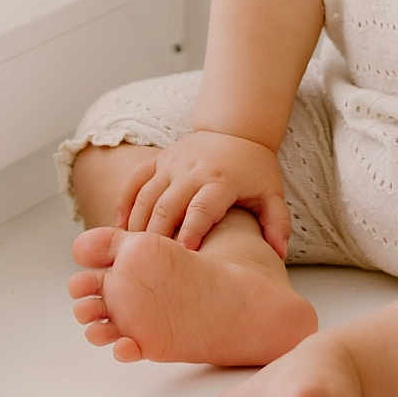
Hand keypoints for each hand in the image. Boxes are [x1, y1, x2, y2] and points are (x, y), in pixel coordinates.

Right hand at [115, 129, 290, 257]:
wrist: (236, 129)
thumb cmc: (254, 170)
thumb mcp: (272, 194)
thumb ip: (277, 223)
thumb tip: (278, 254)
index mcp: (222, 180)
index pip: (202, 208)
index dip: (191, 231)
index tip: (183, 256)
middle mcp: (193, 170)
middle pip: (167, 206)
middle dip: (157, 238)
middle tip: (149, 267)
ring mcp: (172, 163)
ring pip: (146, 196)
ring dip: (137, 226)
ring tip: (132, 255)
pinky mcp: (158, 159)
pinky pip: (134, 181)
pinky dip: (124, 204)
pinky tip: (119, 229)